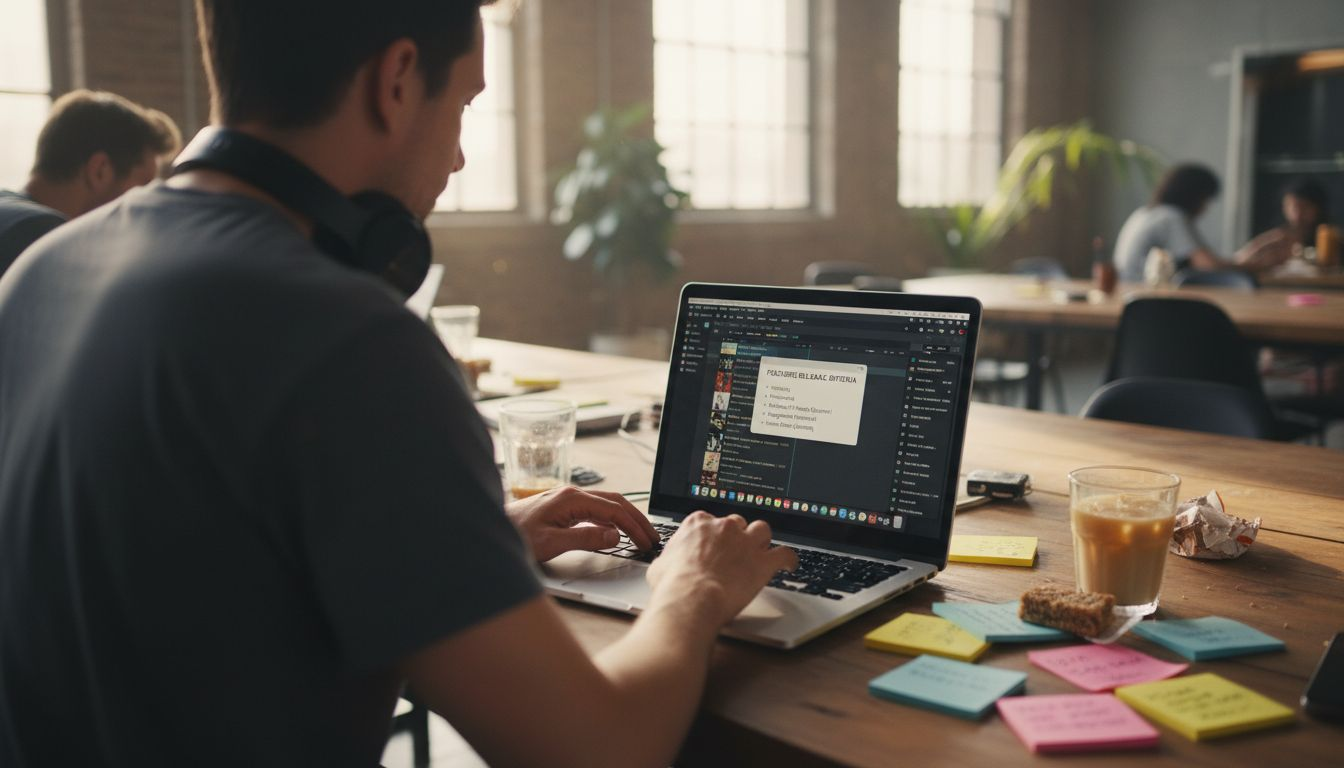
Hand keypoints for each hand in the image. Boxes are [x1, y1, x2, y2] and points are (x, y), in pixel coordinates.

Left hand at [505, 485, 658, 562]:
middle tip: (652, 538)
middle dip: (636, 519)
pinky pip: (596, 510)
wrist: (493, 528)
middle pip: (615, 502)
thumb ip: (585, 539)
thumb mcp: (552, 542)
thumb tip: (614, 536)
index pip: (613, 510)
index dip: (633, 526)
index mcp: (572, 499)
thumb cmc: (516, 535)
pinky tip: (615, 532)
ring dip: (626, 518)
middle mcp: (572, 494)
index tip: (646, 541)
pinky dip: (611, 520)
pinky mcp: (564, 507)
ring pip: (607, 504)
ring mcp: (568, 500)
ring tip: (640, 534)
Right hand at [646, 512, 797, 626]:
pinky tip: (789, 564)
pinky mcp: (763, 562)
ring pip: (762, 530)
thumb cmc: (673, 585)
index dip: (713, 534)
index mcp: (699, 524)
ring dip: (761, 540)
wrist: (691, 598)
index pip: (710, 520)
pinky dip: (789, 559)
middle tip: (734, 552)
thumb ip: (669, 558)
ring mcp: (746, 543)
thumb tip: (665, 564)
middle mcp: (725, 527)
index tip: (713, 543)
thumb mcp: (660, 565)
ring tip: (760, 551)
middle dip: (737, 536)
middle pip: (737, 523)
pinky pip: (785, 554)